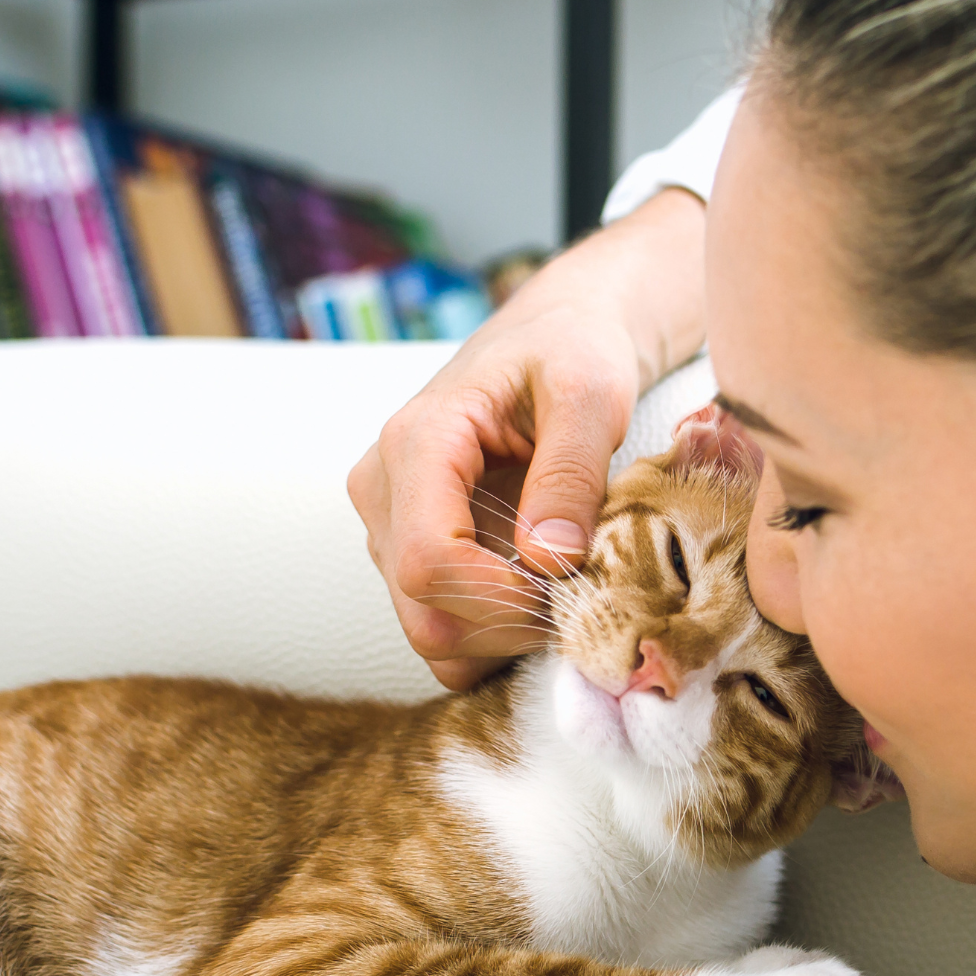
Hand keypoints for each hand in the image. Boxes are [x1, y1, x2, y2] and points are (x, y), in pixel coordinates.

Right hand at [348, 190, 706, 689]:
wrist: (555, 336)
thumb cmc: (574, 351)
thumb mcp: (592, 391)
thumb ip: (572, 472)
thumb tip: (549, 560)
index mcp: (417, 443)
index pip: (430, 562)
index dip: (505, 599)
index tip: (573, 585)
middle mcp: (383, 490)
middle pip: (426, 617)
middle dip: (510, 629)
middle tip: (582, 599)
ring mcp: (388, 525)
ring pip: (431, 634)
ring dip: (504, 639)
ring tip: (565, 592)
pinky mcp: (407, 548)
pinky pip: (442, 626)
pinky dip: (495, 634)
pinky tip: (540, 593)